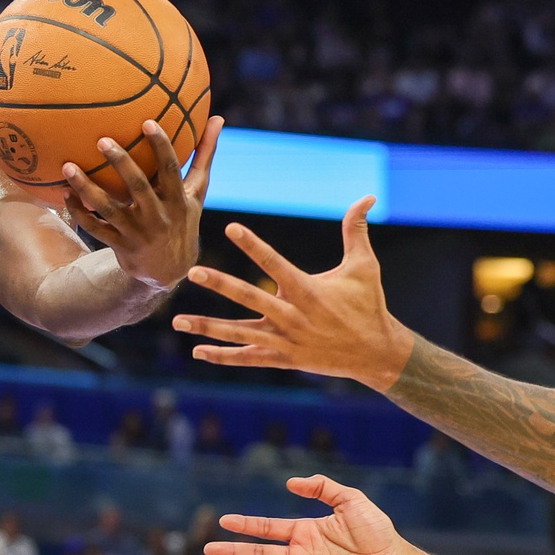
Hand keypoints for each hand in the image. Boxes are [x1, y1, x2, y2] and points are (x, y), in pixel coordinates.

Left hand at [61, 116, 222, 291]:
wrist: (170, 269)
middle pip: (138, 186)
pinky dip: (78, 212)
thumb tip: (218, 118)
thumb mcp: (197, 191)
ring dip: (86, 188)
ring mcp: (138, 233)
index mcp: (178, 199)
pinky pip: (95, 228)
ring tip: (67, 166)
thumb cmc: (183, 218)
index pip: (171, 169)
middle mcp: (158, 216)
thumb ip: (204, 155)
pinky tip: (64, 193)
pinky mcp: (120, 246)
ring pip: (108, 208)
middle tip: (102, 140)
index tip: (147, 122)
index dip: (160, 146)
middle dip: (120, 162)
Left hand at [173, 198, 412, 389]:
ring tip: (178, 320)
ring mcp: (285, 340)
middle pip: (249, 297)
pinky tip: (197, 352)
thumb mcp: (365, 266)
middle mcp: (292, 315)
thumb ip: (357, 230)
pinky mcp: (283, 359)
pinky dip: (222, 356)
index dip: (253, 244)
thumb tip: (368, 195)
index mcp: (307, 289)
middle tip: (191, 271)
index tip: (231, 226)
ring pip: (240, 333)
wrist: (376, 354)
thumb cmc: (369, 305)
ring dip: (207, 327)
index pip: (274, 262)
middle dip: (220, 284)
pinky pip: (248, 358)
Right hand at [206, 473, 405, 554]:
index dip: (246, 525)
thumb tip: (289, 483)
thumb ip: (322, 487)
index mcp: (304, 533)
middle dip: (233, 551)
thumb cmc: (376, 532)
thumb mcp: (350, 500)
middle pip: (258, 553)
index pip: (267, 528)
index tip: (224, 521)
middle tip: (208, 549)